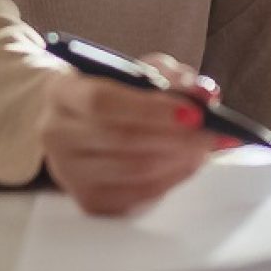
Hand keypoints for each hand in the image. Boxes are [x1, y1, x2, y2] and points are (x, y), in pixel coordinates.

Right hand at [39, 52, 229, 215]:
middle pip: (120, 140)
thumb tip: (206, 94)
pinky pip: (135, 196)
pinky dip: (170, 179)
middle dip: (175, 136)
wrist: (84, 121)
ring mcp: (69, 172)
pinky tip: (189, 162)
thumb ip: (173, 78)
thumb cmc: (117, 91)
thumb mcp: (141, 70)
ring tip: (206, 145)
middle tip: (213, 131)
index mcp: (63, 91)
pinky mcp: (88, 200)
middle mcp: (57, 133)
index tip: (194, 111)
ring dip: (178, 159)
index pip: (102, 102)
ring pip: (131, 171)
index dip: (150, 109)